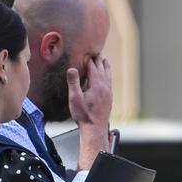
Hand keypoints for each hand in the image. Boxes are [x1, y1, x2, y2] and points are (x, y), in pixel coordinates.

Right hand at [68, 56, 112, 170]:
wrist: (95, 129)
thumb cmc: (83, 115)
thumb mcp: (75, 98)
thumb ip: (73, 82)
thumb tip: (72, 68)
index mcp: (97, 86)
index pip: (93, 69)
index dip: (89, 61)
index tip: (87, 53)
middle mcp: (105, 88)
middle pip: (102, 70)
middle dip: (98, 61)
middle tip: (96, 53)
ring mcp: (108, 94)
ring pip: (108, 76)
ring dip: (106, 68)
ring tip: (105, 61)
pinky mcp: (109, 99)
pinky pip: (110, 84)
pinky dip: (108, 77)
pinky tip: (107, 79)